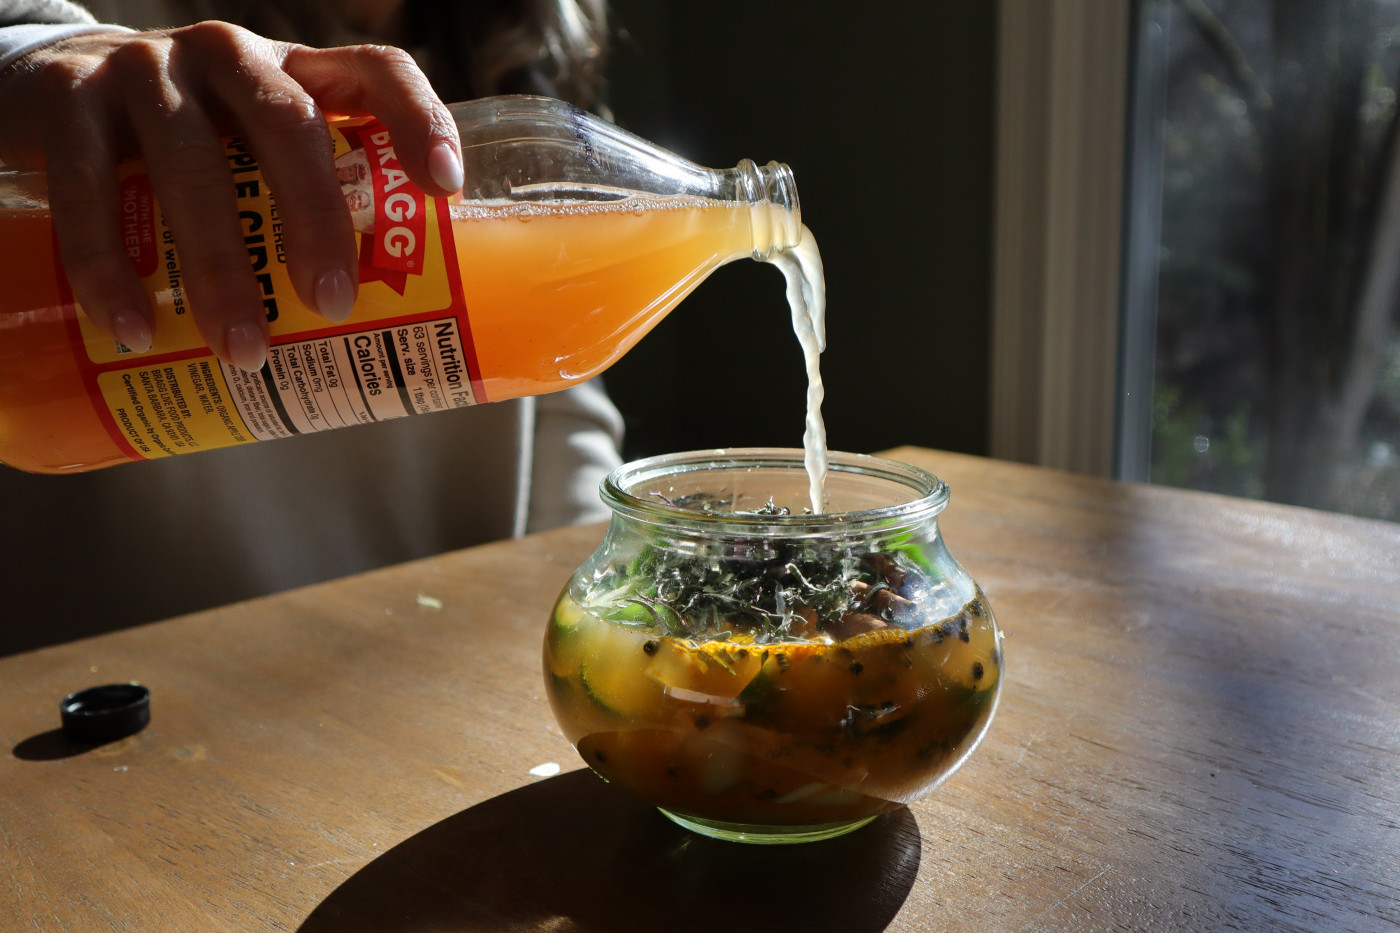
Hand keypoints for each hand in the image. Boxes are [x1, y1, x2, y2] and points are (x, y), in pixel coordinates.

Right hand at [0, 21, 463, 369]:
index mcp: (295, 71)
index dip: (420, 120)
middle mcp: (227, 57)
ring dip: (219, 266)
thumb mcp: (258, 158)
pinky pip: (87, 189)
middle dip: (315, 216)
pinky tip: (132, 328)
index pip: (376, 71)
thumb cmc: (194, 146)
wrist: (53, 93)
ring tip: (244, 349)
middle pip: (289, 123)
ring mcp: (144, 70)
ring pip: (190, 162)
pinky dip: (109, 267)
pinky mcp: (65, 101)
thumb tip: (387, 341)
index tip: (445, 191)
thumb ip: (311, 213)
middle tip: (332, 304)